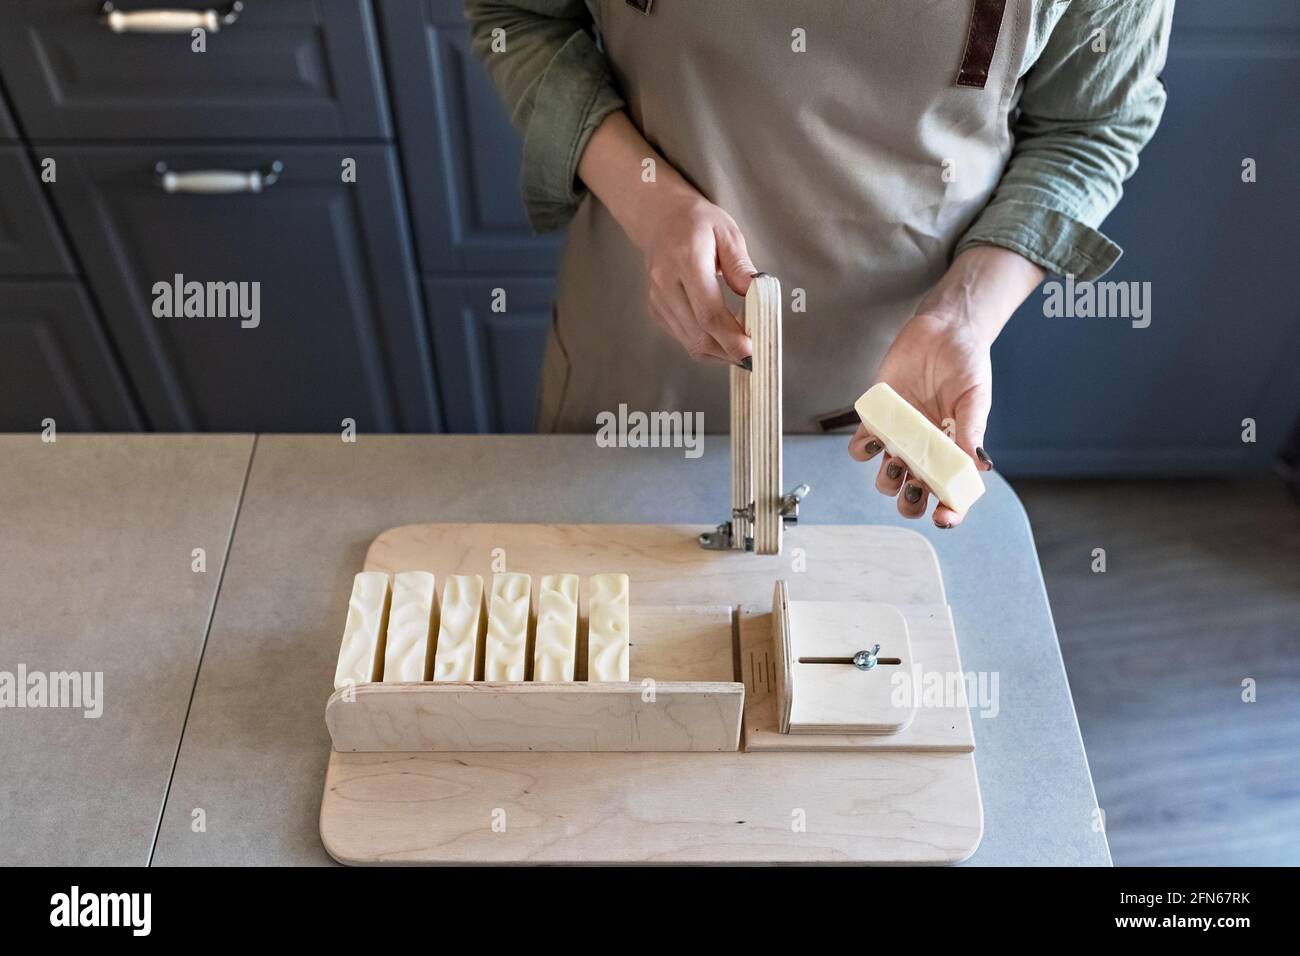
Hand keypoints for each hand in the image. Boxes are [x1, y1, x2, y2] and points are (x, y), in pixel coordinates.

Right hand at [577, 111, 754, 365]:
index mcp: (686, 261)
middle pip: (698, 335)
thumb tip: (754, 293)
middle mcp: (666, 284)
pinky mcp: (656, 310)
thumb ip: (740, 264)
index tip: (751, 350)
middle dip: (729, 351)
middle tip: (754, 353)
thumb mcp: (727, 232)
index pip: (708, 312)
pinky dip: (707, 344)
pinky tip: (723, 334)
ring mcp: (657, 300)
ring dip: (719, 352)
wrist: (660, 219)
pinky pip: (683, 338)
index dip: (730, 337)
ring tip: (741, 342)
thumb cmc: (698, 223)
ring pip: (690, 343)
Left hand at [849, 313, 993, 527]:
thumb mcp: (975, 397)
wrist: (944, 330)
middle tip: (914, 484)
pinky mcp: (878, 418)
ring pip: (886, 478)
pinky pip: (863, 446)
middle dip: (910, 502)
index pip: (950, 494)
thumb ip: (973, 430)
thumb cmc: (967, 364)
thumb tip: (980, 465)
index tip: (944, 518)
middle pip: (913, 495)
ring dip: (887, 479)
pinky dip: (863, 449)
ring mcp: (900, 438)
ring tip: (896, 460)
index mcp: (953, 452)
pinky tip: (874, 438)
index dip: (948, 514)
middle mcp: (925, 451)